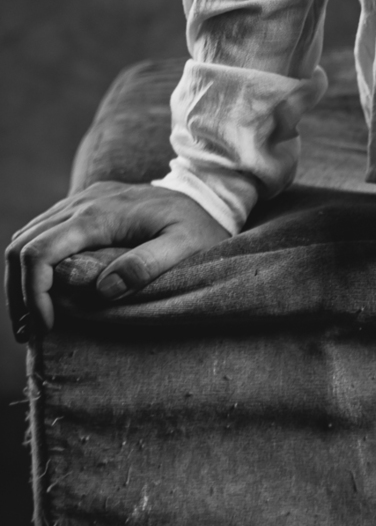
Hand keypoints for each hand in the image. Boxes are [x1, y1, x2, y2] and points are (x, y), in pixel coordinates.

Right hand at [6, 181, 229, 339]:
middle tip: (30, 332)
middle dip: (19, 292)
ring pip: (26, 237)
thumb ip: (147, 264)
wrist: (206, 193)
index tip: (48, 325)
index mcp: (100, 214)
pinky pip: (43, 232)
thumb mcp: (185, 246)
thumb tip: (104, 289)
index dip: (33, 292)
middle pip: (22, 245)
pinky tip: (45, 292)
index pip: (41, 252)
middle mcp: (82, 202)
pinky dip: (33, 264)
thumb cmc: (198, 225)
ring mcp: (80, 200)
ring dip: (21, 279)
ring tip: (33, 319)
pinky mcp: (84, 205)